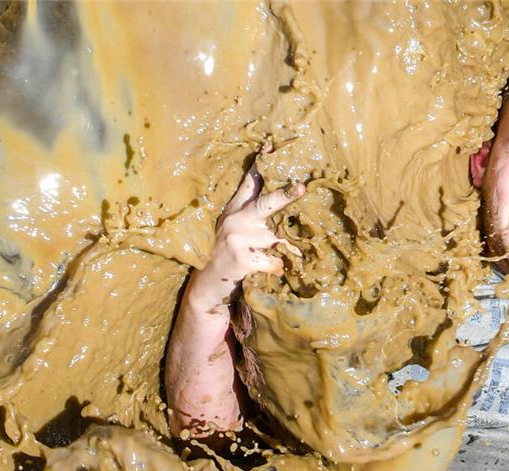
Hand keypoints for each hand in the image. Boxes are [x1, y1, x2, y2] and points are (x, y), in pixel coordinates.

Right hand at [188, 166, 304, 306]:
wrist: (207, 287)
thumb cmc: (228, 257)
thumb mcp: (235, 230)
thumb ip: (254, 214)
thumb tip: (282, 194)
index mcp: (234, 210)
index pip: (249, 182)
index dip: (261, 164)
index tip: (271, 145)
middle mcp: (235, 220)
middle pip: (265, 203)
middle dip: (285, 195)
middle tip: (301, 187)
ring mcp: (237, 238)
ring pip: (276, 240)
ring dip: (283, 251)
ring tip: (274, 259)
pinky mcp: (242, 258)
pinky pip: (274, 261)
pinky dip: (276, 268)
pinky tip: (266, 272)